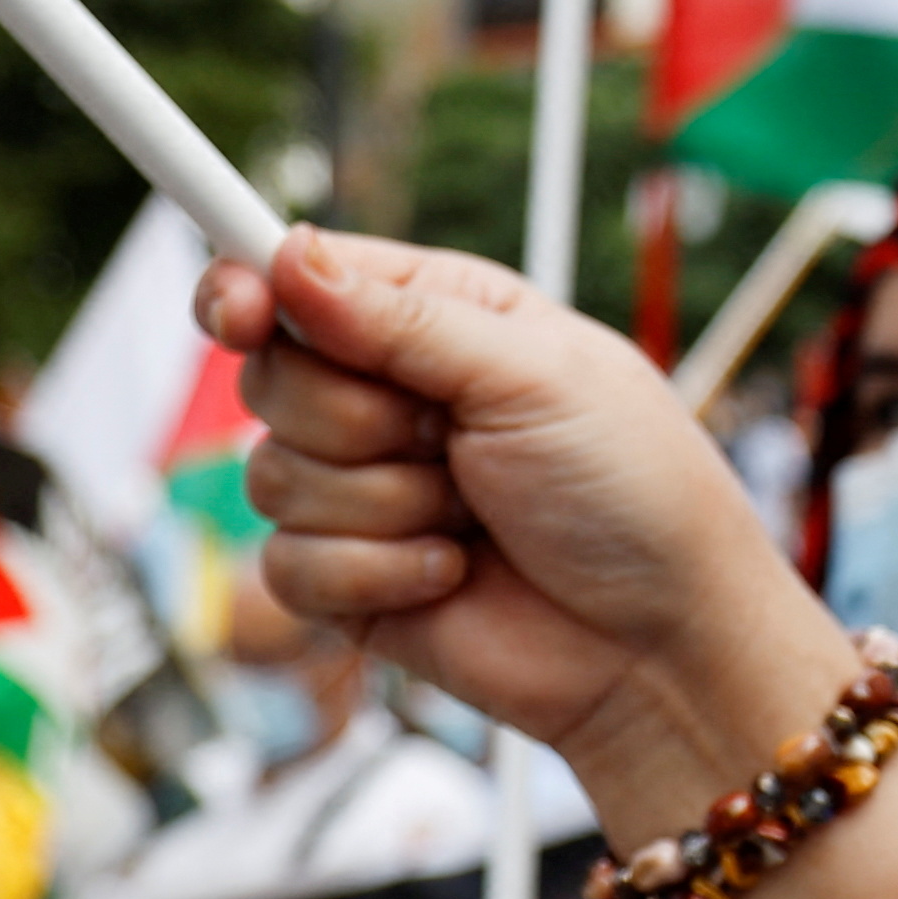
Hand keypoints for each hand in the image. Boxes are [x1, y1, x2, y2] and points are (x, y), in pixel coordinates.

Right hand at [198, 229, 843, 804]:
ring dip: (385, 501)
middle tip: (451, 440)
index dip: (251, 286)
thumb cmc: (633, 488)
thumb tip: (293, 256)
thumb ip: (406, 320)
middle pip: (271, 377)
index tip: (239, 307)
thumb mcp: (536, 375)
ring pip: (272, 474)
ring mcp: (364, 488)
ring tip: (474, 513)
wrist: (658, 642)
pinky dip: (375, 573)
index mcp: (440, 316)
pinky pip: (287, 563)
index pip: (303, 277)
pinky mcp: (349, 579)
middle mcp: (392, 394)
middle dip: (359, 418)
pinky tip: (451, 572)